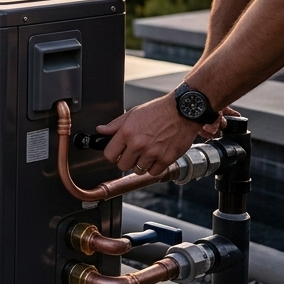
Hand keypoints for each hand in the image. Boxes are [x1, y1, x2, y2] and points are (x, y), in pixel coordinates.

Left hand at [96, 95, 215, 175]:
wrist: (183, 111)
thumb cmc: (158, 110)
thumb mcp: (133, 113)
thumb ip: (115, 125)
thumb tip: (100, 131)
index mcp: (127, 133)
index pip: (109, 155)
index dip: (112, 155)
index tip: (117, 154)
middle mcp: (138, 144)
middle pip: (122, 165)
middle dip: (126, 161)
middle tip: (133, 154)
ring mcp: (153, 153)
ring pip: (138, 170)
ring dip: (140, 164)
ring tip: (146, 154)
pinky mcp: (166, 158)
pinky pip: (154, 172)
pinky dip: (154, 167)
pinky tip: (156, 158)